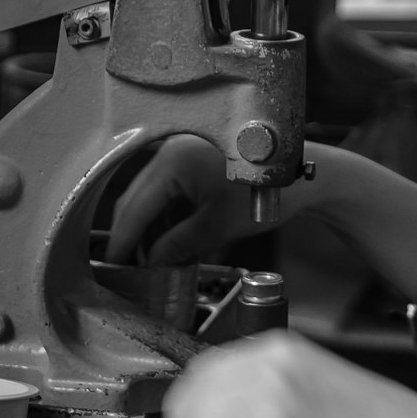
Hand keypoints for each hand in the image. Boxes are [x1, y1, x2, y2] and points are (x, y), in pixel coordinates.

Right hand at [108, 135, 277, 265]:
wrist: (303, 178)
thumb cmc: (265, 196)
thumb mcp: (216, 228)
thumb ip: (176, 247)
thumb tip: (150, 265)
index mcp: (173, 162)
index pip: (135, 206)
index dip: (123, 240)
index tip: (114, 265)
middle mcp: (171, 151)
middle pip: (137, 198)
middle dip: (132, 234)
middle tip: (127, 266)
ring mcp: (182, 153)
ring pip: (151, 196)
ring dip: (149, 228)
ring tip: (150, 260)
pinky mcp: (193, 161)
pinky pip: (169, 191)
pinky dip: (166, 217)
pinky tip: (168, 243)